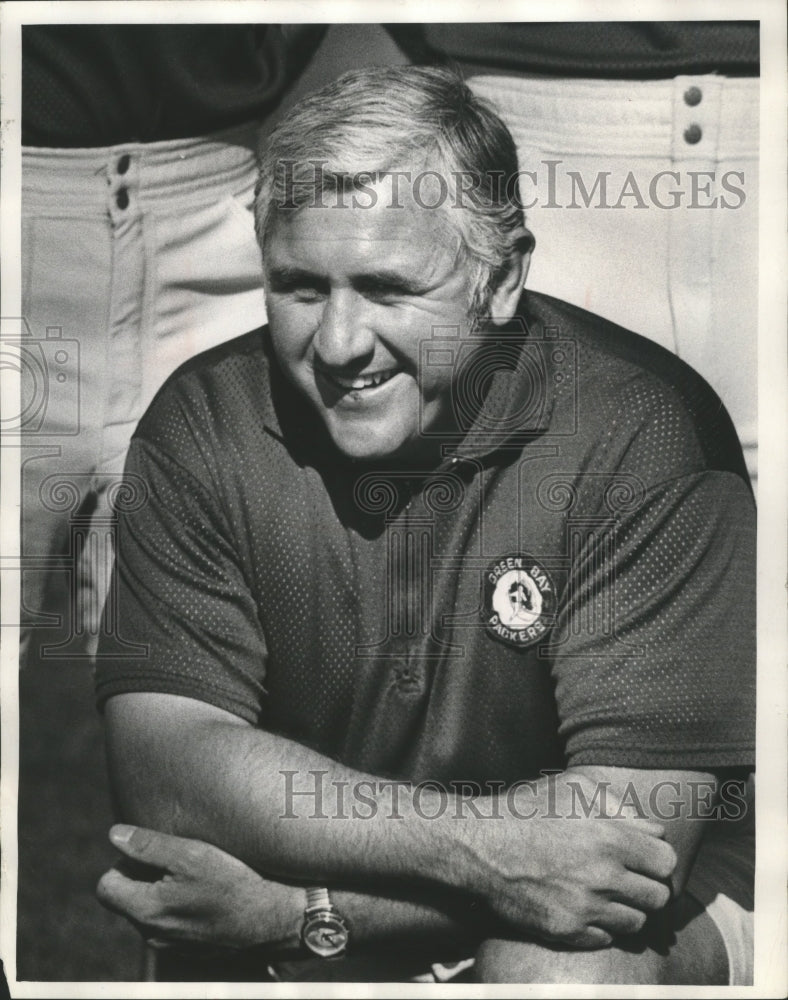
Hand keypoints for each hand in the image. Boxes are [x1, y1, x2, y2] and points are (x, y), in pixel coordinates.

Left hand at [96, 825, 301, 953]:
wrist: (268, 919)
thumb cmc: (230, 882)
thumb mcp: (191, 854)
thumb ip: (148, 845)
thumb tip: (114, 834)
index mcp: (146, 910)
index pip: (106, 885)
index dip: (123, 863)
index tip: (151, 854)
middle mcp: (151, 933)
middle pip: (126, 897)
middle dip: (143, 875)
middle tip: (178, 861)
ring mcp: (168, 944)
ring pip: (147, 909)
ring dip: (161, 890)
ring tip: (194, 877)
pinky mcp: (184, 948)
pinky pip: (167, 921)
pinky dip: (177, 905)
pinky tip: (203, 895)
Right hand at [458, 772, 675, 947]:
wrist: (480, 846)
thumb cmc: (526, 810)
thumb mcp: (572, 788)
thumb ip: (618, 804)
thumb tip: (651, 828)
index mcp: (610, 838)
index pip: (666, 861)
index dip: (656, 858)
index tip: (643, 856)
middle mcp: (604, 877)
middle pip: (658, 897)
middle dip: (646, 886)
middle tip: (626, 877)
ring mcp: (586, 908)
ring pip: (636, 923)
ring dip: (625, 908)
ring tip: (603, 893)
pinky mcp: (567, 932)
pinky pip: (605, 939)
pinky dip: (599, 926)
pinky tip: (581, 906)